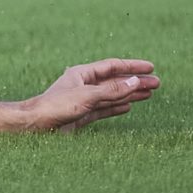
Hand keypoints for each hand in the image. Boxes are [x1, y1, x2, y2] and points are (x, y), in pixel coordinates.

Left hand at [26, 59, 158, 131]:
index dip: (132, 67)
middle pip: (114, 81)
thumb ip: (112, 90)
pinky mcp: (82, 115)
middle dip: (135, 81)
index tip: (150, 68)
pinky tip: (129, 106)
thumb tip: (135, 80)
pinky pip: (104, 109)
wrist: (35, 125)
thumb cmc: (56, 107)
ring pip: (112, 95)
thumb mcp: (87, 96)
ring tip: (149, 93)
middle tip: (157, 83)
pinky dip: (117, 107)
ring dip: (130, 93)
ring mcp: (83, 100)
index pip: (112, 67)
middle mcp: (83, 85)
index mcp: (82, 74)